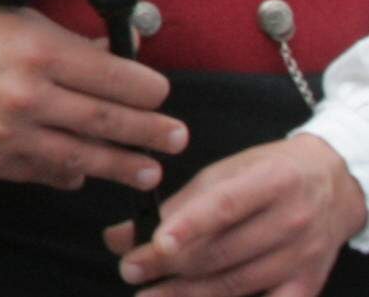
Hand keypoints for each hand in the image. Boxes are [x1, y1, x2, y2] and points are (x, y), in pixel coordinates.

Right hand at [0, 4, 184, 190]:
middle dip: (152, 132)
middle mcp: (30, 96)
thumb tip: (111, 59)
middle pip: (110, 121)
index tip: (161, 93)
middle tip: (177, 138)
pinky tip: (86, 172)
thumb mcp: (15, 21)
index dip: (148, 89)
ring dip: (125, 166)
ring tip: (149, 171)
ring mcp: (13, 134)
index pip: (116, 78)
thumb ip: (67, 43)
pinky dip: (71, 173)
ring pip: (87, 157)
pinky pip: (48, 173)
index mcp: (38, 51)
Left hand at [109, 134, 368, 295]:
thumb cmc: (268, 174)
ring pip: (238, 282)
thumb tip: (121, 235)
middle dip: (170, 264)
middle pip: (224, 251)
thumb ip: (177, 204)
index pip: (225, 206)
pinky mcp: (308, 284)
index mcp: (271, 181)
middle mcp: (292, 220)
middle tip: (129, 269)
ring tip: (149, 295)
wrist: (335, 186)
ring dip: (188, 293)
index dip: (189, 226)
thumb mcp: (226, 173)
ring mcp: (302, 256)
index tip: (155, 242)